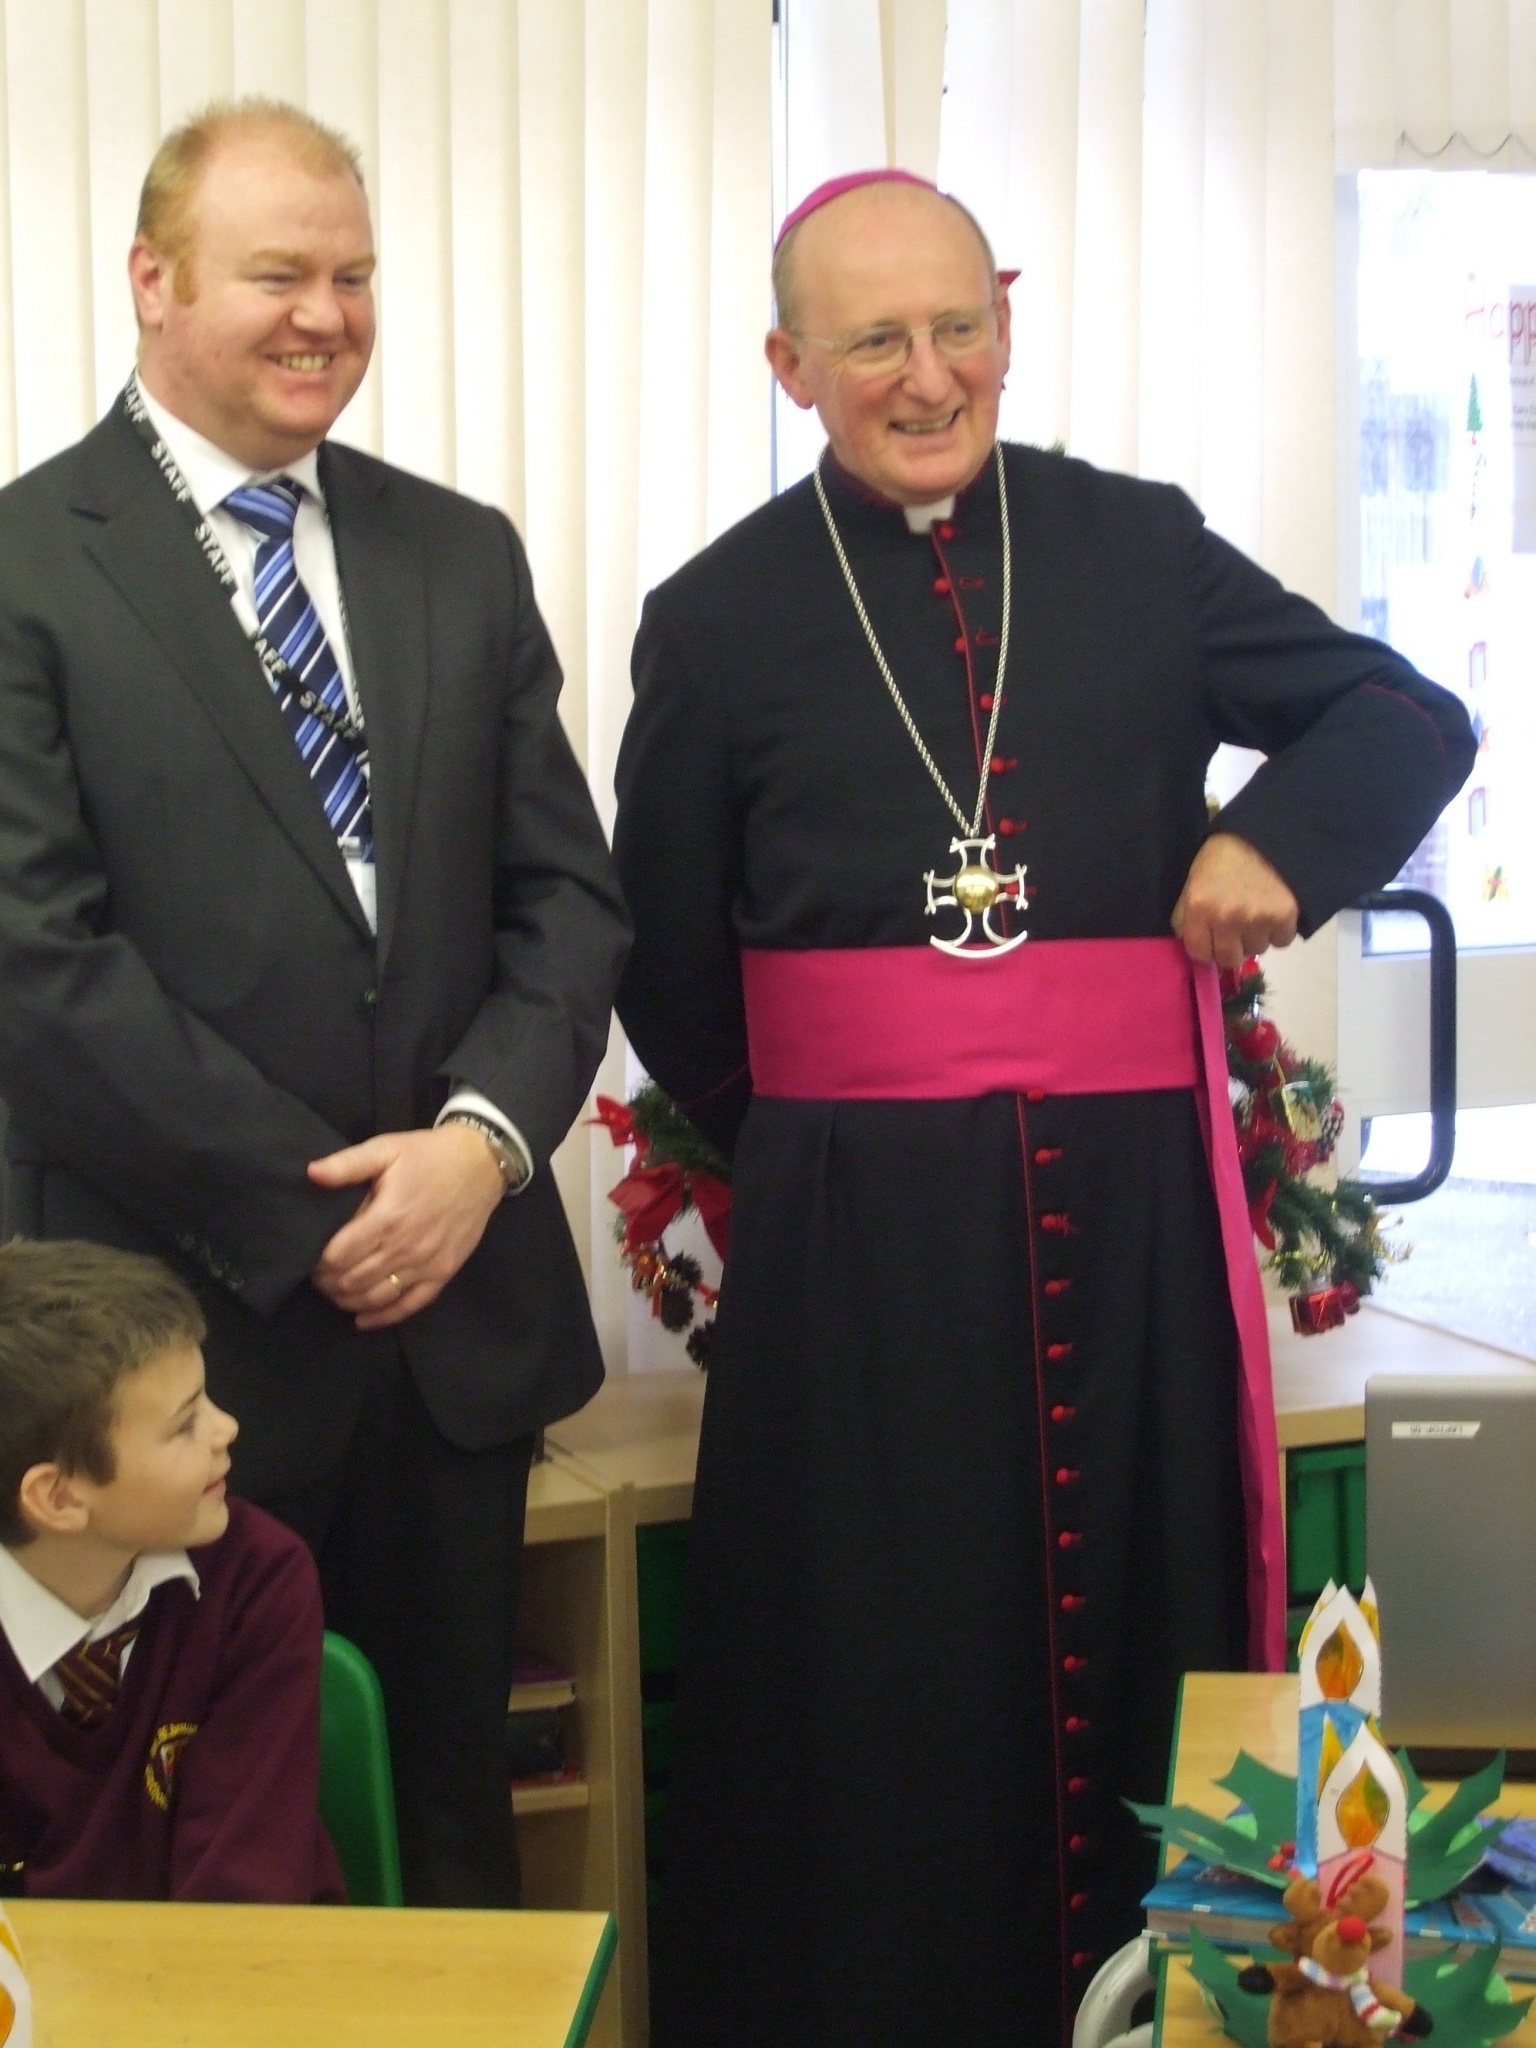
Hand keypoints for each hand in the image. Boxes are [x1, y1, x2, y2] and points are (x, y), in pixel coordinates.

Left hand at [308, 1124, 505, 1328]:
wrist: (481, 1164)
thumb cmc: (429, 1156)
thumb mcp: (387, 1149)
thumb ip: (348, 1164)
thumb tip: (311, 1173)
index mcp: (388, 1216)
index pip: (339, 1255)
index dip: (318, 1263)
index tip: (309, 1260)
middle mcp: (406, 1246)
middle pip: (354, 1280)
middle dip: (329, 1283)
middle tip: (318, 1278)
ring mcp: (427, 1263)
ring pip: (378, 1297)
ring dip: (350, 1301)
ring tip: (336, 1294)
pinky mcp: (443, 1272)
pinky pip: (411, 1305)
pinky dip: (384, 1317)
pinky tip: (363, 1320)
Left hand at [1171, 832, 1298, 967]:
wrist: (1264, 832)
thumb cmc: (1223, 855)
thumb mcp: (1193, 881)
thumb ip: (1188, 915)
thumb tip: (1193, 944)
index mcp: (1199, 907)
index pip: (1199, 954)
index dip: (1205, 949)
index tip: (1212, 940)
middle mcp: (1227, 918)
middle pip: (1229, 959)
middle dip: (1231, 948)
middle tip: (1235, 932)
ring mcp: (1257, 919)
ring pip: (1256, 950)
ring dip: (1256, 937)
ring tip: (1256, 913)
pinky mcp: (1284, 916)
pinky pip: (1281, 941)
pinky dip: (1279, 931)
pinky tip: (1273, 911)